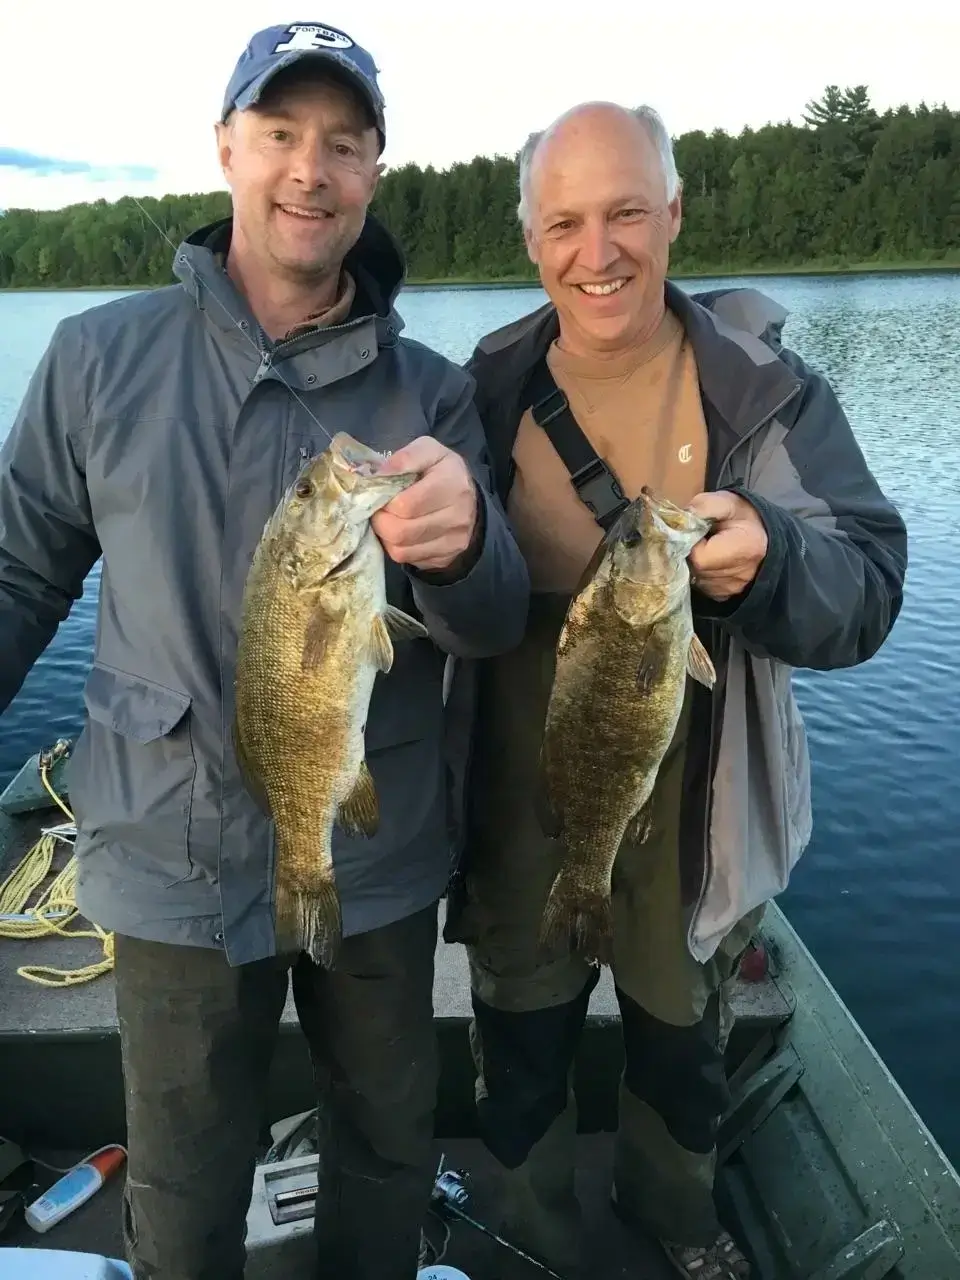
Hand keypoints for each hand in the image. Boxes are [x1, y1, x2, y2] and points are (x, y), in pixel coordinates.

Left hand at [372, 436, 478, 571]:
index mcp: (452, 483)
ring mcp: (453, 540)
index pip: (406, 504)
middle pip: (401, 531)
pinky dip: (396, 547)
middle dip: (380, 521)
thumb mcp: (428, 451)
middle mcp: (457, 515)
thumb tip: (379, 475)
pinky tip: (399, 534)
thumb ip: (405, 458)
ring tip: (388, 521)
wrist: (469, 501)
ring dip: (385, 536)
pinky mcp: (446, 558)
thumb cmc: (441, 472)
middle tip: (379, 511)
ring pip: (401, 550)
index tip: (380, 495)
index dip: (384, 502)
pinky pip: (408, 559)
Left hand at [686, 490, 767, 601]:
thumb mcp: (726, 502)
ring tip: (707, 549)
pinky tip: (710, 561)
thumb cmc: (742, 517)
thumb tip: (680, 518)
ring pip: (695, 579)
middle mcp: (740, 577)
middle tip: (701, 539)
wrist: (761, 535)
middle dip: (691, 553)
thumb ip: (704, 506)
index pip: (699, 557)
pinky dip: (700, 574)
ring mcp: (732, 590)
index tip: (698, 532)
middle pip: (695, 570)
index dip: (692, 543)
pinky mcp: (724, 596)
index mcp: (743, 550)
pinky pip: (700, 587)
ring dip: (694, 564)